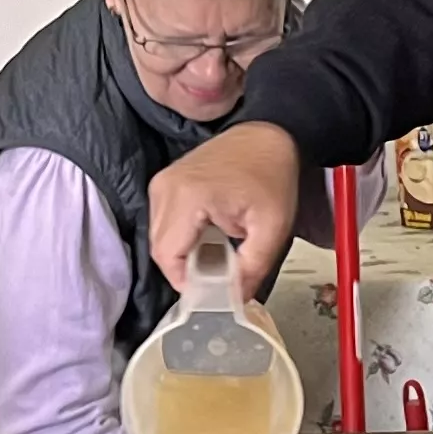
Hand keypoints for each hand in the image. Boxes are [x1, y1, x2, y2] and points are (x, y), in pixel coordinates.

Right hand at [149, 122, 305, 298]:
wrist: (267, 135)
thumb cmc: (272, 174)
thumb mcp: (272, 227)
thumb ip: (253, 268)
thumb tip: (235, 299)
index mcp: (187, 197)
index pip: (167, 256)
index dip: (186, 281)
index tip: (212, 290)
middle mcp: (165, 188)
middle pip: (160, 250)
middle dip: (187, 269)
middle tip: (219, 273)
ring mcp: (161, 183)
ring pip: (160, 239)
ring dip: (184, 254)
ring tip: (218, 251)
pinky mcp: (165, 182)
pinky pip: (163, 223)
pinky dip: (183, 238)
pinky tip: (209, 235)